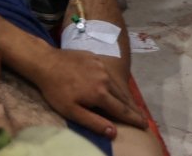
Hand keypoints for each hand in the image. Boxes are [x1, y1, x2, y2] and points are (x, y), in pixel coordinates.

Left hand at [28, 48, 145, 137]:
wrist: (45, 62)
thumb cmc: (56, 90)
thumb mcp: (72, 111)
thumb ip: (94, 122)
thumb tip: (114, 132)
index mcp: (101, 94)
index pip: (122, 110)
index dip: (134, 119)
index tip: (145, 125)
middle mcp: (105, 79)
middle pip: (123, 97)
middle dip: (133, 109)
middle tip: (143, 117)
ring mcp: (101, 66)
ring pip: (117, 84)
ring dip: (125, 96)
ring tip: (131, 105)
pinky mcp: (95, 58)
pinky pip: (109, 74)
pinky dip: (114, 83)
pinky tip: (115, 87)